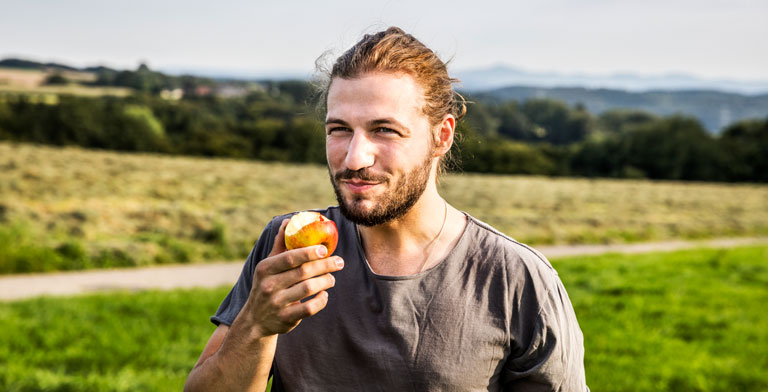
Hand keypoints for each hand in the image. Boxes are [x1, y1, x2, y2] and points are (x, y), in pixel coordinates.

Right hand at [243, 219, 343, 336]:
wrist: (255, 320)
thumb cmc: (266, 285)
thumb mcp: (268, 266)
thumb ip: (279, 244)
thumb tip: (289, 221)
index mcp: (265, 268)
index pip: (289, 257)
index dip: (309, 252)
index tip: (325, 249)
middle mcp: (269, 285)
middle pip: (303, 272)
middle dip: (325, 265)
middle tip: (339, 262)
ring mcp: (276, 303)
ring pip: (308, 289)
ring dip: (325, 281)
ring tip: (332, 278)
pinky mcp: (285, 318)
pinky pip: (309, 308)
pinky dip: (321, 300)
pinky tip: (324, 294)